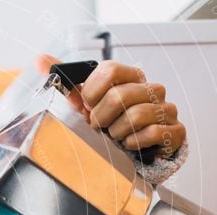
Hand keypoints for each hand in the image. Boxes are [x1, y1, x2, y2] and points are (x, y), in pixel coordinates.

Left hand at [36, 54, 185, 158]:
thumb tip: (41, 60)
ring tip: (114, 136)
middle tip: (99, 127)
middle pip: (119, 95)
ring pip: (136, 116)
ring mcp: (166, 108)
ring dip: (116, 132)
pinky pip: (152, 133)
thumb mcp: (86, 104)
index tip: (87, 107)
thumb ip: (67, 82)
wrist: (131, 152)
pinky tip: (129, 144)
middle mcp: (152, 89)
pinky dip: (133, 143)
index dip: (91, 93)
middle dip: (101, 118)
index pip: (109, 70)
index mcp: (130, 77)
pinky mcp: (175, 131)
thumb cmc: (109, 124)